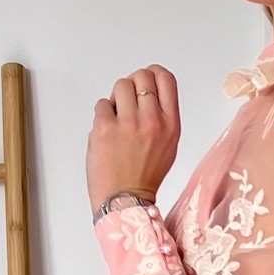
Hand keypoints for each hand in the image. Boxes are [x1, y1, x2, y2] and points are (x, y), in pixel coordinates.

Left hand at [87, 64, 180, 212]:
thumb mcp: (169, 145)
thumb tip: (148, 92)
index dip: (153, 74)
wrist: (126, 200)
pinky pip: (102, 104)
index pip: (165, 79)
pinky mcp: (105, 128)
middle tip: (128, 104)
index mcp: (171, 124)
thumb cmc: (145, 176)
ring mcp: (128, 123)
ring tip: (118, 119)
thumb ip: (163, 116)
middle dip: (133, 85)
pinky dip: (103, 114)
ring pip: (121, 85)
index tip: (146, 80)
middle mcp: (152, 121)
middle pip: (142, 77)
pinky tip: (108, 132)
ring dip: (117, 99)